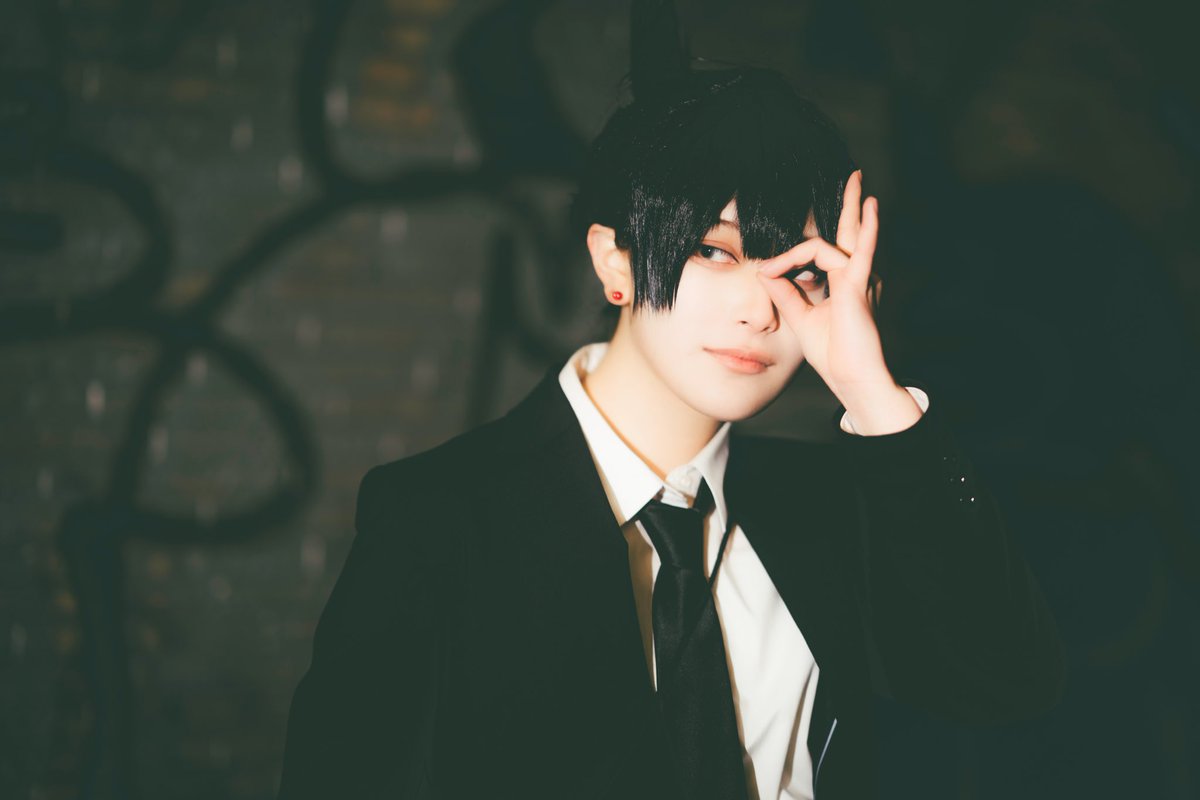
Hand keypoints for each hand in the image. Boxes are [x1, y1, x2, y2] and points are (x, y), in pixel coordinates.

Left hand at [755, 170, 893, 405]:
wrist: (852, 378)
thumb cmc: (833, 354)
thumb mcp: (801, 318)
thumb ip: (786, 293)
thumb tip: (766, 272)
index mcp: (843, 285)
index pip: (817, 254)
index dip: (789, 257)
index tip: (767, 271)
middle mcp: (855, 277)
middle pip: (849, 233)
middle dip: (849, 204)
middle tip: (852, 175)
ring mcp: (860, 280)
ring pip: (844, 239)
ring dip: (848, 208)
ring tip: (854, 179)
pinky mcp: (860, 287)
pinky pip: (858, 253)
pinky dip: (863, 231)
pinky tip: (871, 207)